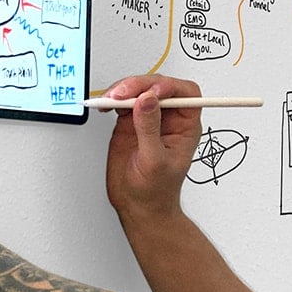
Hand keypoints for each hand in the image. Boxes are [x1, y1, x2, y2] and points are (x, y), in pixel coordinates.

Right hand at [102, 75, 202, 222]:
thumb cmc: (156, 191)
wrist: (138, 206)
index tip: (151, 91)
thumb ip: (150, 129)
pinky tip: (106, 105)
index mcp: (185, 126)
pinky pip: (123, 101)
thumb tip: (147, 100)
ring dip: (123, 90)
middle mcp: (168, 119)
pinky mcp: (130, 122)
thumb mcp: (154, 161)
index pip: (185, 93)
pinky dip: (113, 99)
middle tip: (121, 94)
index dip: (170, 86)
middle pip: (158, 87)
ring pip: (139, 90)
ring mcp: (148, 119)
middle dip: (139, 85)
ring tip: (110, 100)